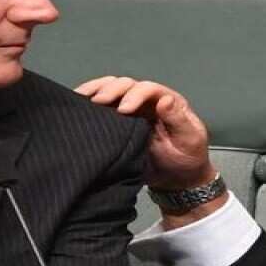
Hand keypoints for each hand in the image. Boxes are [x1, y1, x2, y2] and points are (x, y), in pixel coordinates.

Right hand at [75, 76, 215, 189]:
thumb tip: (164, 100)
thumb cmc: (187, 159)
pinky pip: (102, 107)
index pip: (149, 89)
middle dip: (111, 90)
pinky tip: (76, 103)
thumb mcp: (190, 140)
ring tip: (81, 97)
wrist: (176, 181)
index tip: (124, 110)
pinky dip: (88, 101)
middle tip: (97, 102)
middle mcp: (147, 101)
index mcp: (167, 101)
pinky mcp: (116, 122)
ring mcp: (131, 110)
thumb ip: (179, 120)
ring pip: (111, 90)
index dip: (135, 94)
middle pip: (126, 85)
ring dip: (95, 90)